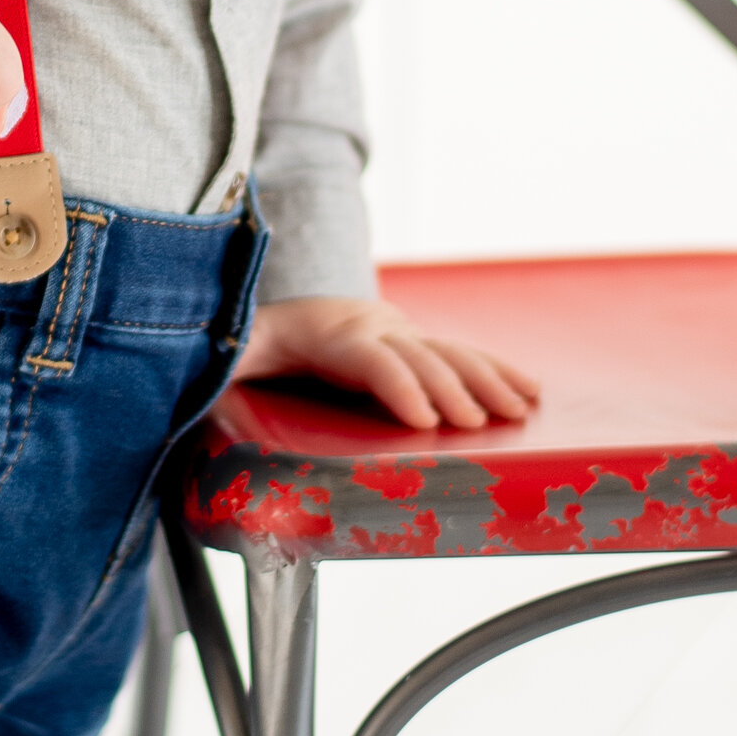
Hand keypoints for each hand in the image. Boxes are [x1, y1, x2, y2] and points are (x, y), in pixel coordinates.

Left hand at [232, 293, 540, 433]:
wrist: (282, 312)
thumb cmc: (252, 342)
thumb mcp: (230, 350)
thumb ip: (225, 361)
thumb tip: (207, 372)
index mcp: (327, 333)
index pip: (369, 357)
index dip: (397, 384)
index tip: (424, 418)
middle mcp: (372, 327)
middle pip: (417, 354)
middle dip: (450, 387)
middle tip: (477, 424)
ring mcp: (400, 333)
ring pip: (449, 351)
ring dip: (487, 378)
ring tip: (519, 407)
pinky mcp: (416, 346)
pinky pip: (461, 355)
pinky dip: (497, 370)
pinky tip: (529, 390)